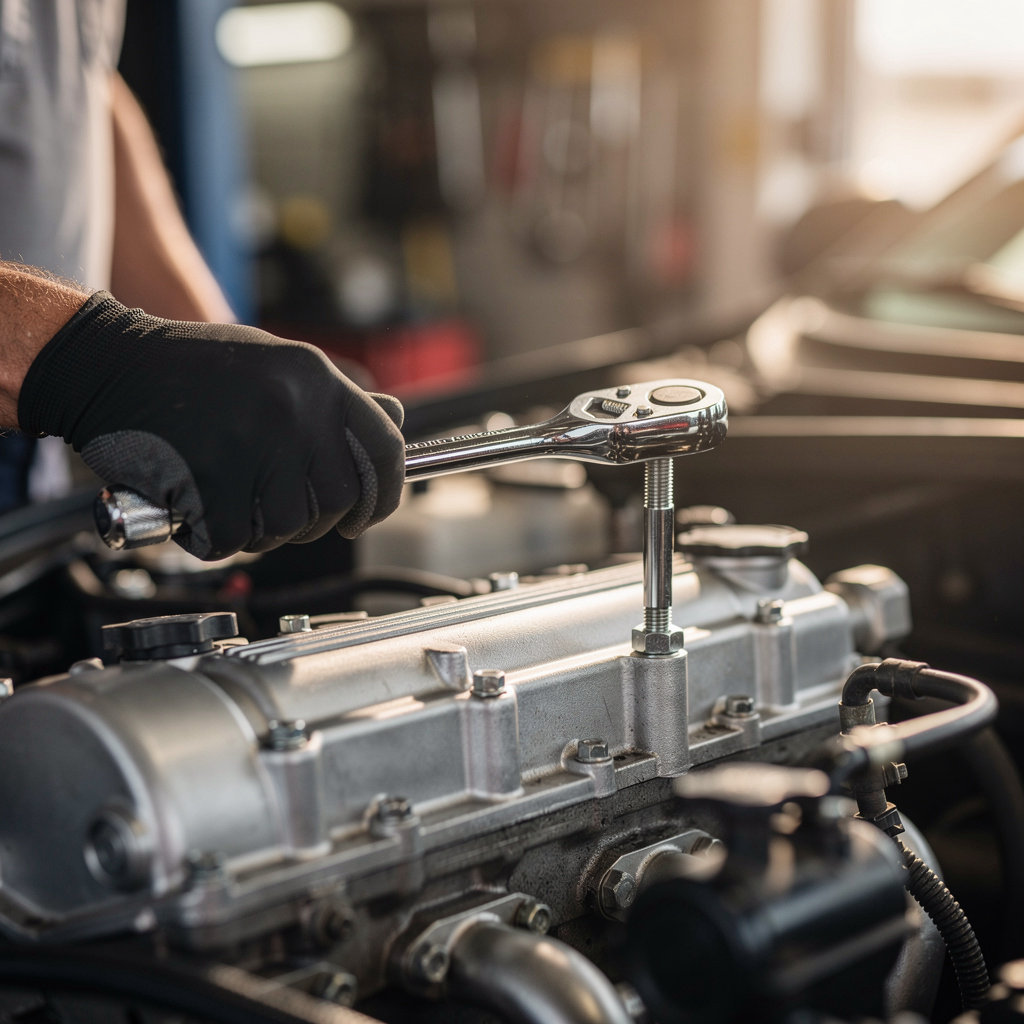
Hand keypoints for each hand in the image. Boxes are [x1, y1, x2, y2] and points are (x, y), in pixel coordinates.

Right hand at [18, 292, 404, 559]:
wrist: (105, 363)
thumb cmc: (190, 370)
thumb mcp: (275, 364)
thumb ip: (332, 401)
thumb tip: (395, 423)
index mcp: (315, 378)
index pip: (385, 447)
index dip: (386, 492)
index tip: (367, 514)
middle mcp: (293, 409)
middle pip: (340, 500)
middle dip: (316, 521)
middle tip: (281, 513)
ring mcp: (252, 444)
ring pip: (290, 527)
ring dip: (262, 531)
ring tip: (230, 502)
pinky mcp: (209, 479)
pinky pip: (234, 539)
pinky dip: (215, 538)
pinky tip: (196, 509)